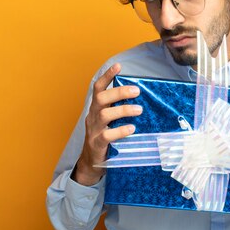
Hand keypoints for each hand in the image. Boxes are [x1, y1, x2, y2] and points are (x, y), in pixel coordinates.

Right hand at [73, 63, 141, 185]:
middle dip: (118, 92)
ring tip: (139, 109)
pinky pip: (107, 135)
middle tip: (136, 90)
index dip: (107, 76)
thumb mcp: (108, 121)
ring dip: (123, 110)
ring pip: (105, 115)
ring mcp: (93, 130)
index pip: (98, 89)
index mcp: (95, 109)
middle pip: (101, 99)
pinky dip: (120, 130)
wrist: (90, 163)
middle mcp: (92, 117)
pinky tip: (131, 128)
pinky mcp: (97, 144)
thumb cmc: (104, 138)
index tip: (118, 66)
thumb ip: (117, 110)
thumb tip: (138, 98)